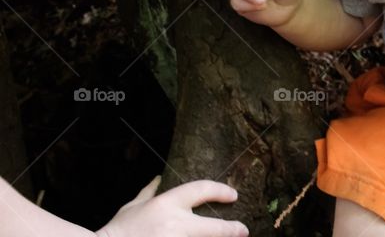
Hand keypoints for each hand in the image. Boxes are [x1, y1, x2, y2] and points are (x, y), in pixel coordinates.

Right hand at [95, 176, 247, 236]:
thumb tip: (157, 177)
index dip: (220, 191)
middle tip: (242, 230)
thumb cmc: (117, 231)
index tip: (232, 195)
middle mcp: (174, 224)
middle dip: (232, 229)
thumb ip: (147, 193)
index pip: (200, 190)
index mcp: (166, 204)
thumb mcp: (131, 208)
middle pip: (214, 227)